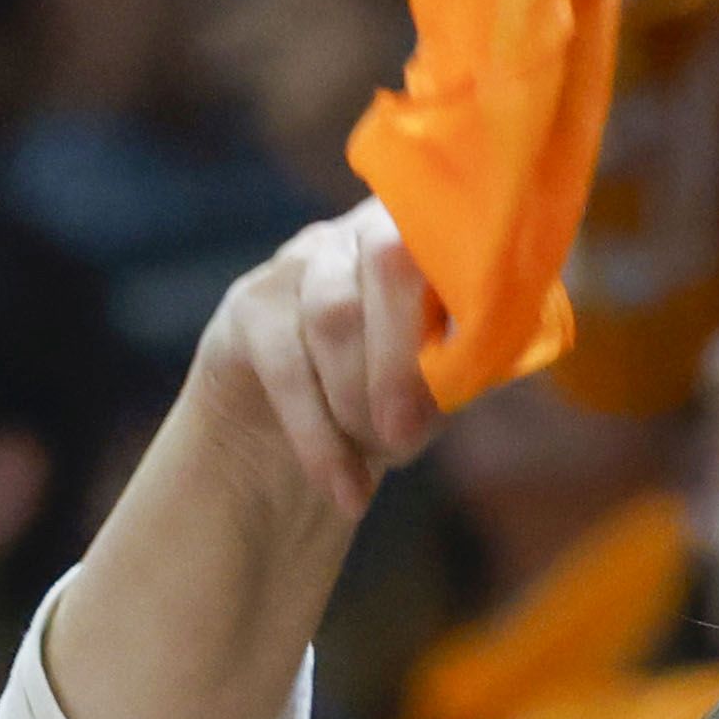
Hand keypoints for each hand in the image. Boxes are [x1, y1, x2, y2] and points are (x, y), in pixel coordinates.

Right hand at [188, 202, 443, 522]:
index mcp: (430, 237)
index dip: (466, 294)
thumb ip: (459, 369)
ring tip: (377, 456)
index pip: (452, 233)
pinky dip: (320, 437)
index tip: (466, 373)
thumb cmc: (393, 400)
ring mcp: (302, 261)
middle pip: (389, 263)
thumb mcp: (440, 387)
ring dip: (359, 399)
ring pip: (335, 315)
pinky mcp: (251, 304)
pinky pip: (286, 366)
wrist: (300, 437)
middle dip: (403, 358)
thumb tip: (467, 370)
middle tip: (405, 437)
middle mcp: (363, 232)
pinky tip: (344, 486)